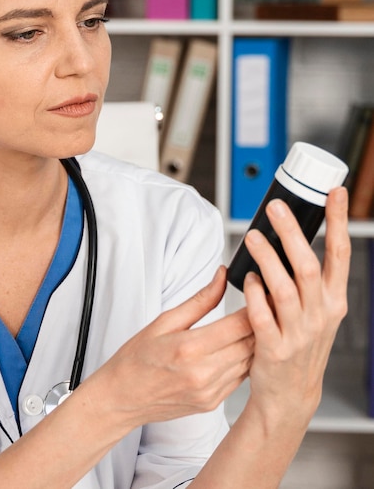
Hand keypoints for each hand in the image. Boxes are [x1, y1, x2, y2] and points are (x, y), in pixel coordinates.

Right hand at [91, 268, 253, 430]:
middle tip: (266, 304)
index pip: (239, 324)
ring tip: (258, 324)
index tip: (262, 292)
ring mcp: (210, 391)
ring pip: (250, 361)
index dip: (257, 306)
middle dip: (262, 321)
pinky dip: (244, 360)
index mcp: (189, 348)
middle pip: (251, 343)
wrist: (123, 397)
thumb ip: (199, 300)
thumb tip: (222, 277)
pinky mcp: (213, 403)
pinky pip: (240, 377)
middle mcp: (203, 373)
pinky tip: (240, 348)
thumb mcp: (164, 321)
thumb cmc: (137, 358)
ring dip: (256, 342)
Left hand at [242, 187, 349, 428]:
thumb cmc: (301, 343)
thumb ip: (309, 278)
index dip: (338, 221)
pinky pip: (261, 315)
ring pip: (282, 287)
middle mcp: (320, 314)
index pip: (340, 254)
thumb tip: (293, 235)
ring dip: (267, 258)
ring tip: (252, 237)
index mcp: (333, 300)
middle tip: (275, 208)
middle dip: (292, 233)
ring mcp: (298, 333)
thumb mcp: (317, 311)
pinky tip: (246, 278)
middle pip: (308, 265)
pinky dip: (253, 294)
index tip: (334, 193)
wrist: (291, 393)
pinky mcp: (273, 348)